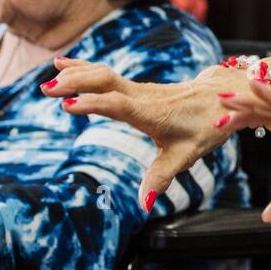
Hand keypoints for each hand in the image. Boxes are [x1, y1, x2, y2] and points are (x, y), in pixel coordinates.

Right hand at [41, 56, 254, 210]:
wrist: (223, 98)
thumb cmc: (204, 127)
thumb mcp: (184, 156)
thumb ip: (161, 178)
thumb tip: (144, 204)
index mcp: (151, 113)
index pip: (118, 104)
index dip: (94, 103)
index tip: (69, 105)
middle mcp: (142, 96)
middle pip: (106, 81)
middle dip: (77, 83)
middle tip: (47, 89)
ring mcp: (139, 89)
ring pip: (104, 74)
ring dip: (76, 75)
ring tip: (48, 80)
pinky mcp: (136, 88)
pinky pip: (106, 75)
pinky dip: (84, 68)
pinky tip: (63, 65)